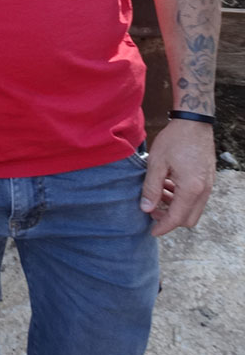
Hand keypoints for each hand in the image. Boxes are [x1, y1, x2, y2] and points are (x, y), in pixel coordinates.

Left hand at [139, 119, 214, 236]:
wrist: (194, 122)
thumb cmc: (174, 140)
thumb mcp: (156, 163)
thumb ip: (151, 188)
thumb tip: (146, 208)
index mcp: (191, 188)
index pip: (177, 218)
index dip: (163, 227)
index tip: (151, 232)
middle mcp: (204, 190)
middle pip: (188, 219)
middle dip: (170, 219)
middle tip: (152, 210)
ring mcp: (208, 185)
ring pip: (193, 208)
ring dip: (175, 207)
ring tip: (157, 194)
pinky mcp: (208, 179)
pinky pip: (196, 197)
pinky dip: (182, 198)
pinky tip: (168, 185)